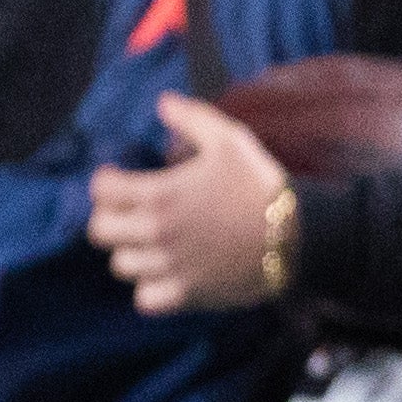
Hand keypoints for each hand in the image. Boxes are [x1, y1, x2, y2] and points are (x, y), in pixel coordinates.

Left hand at [88, 91, 291, 313]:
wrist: (301, 236)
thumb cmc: (261, 186)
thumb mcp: (230, 141)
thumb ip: (192, 118)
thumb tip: (163, 102)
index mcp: (158, 194)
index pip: (100, 190)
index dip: (107, 181)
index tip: (120, 179)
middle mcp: (156, 233)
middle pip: (99, 231)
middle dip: (112, 218)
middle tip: (131, 213)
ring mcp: (170, 266)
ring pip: (121, 265)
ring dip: (132, 252)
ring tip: (152, 242)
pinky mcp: (188, 294)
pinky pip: (145, 299)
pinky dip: (150, 289)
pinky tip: (167, 272)